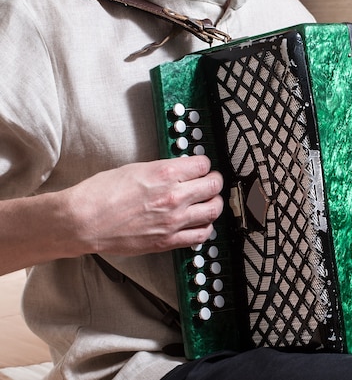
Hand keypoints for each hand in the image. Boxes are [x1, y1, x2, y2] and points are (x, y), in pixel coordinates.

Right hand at [64, 156, 222, 256]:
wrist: (83, 221)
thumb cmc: (100, 194)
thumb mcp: (135, 168)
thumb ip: (163, 170)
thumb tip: (180, 171)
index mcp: (165, 173)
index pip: (203, 165)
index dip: (204, 165)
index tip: (202, 167)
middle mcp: (174, 196)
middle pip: (213, 186)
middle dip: (215, 181)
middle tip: (211, 182)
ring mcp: (174, 221)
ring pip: (213, 210)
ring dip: (214, 204)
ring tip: (209, 202)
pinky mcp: (168, 241)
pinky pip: (201, 235)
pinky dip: (206, 228)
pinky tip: (200, 223)